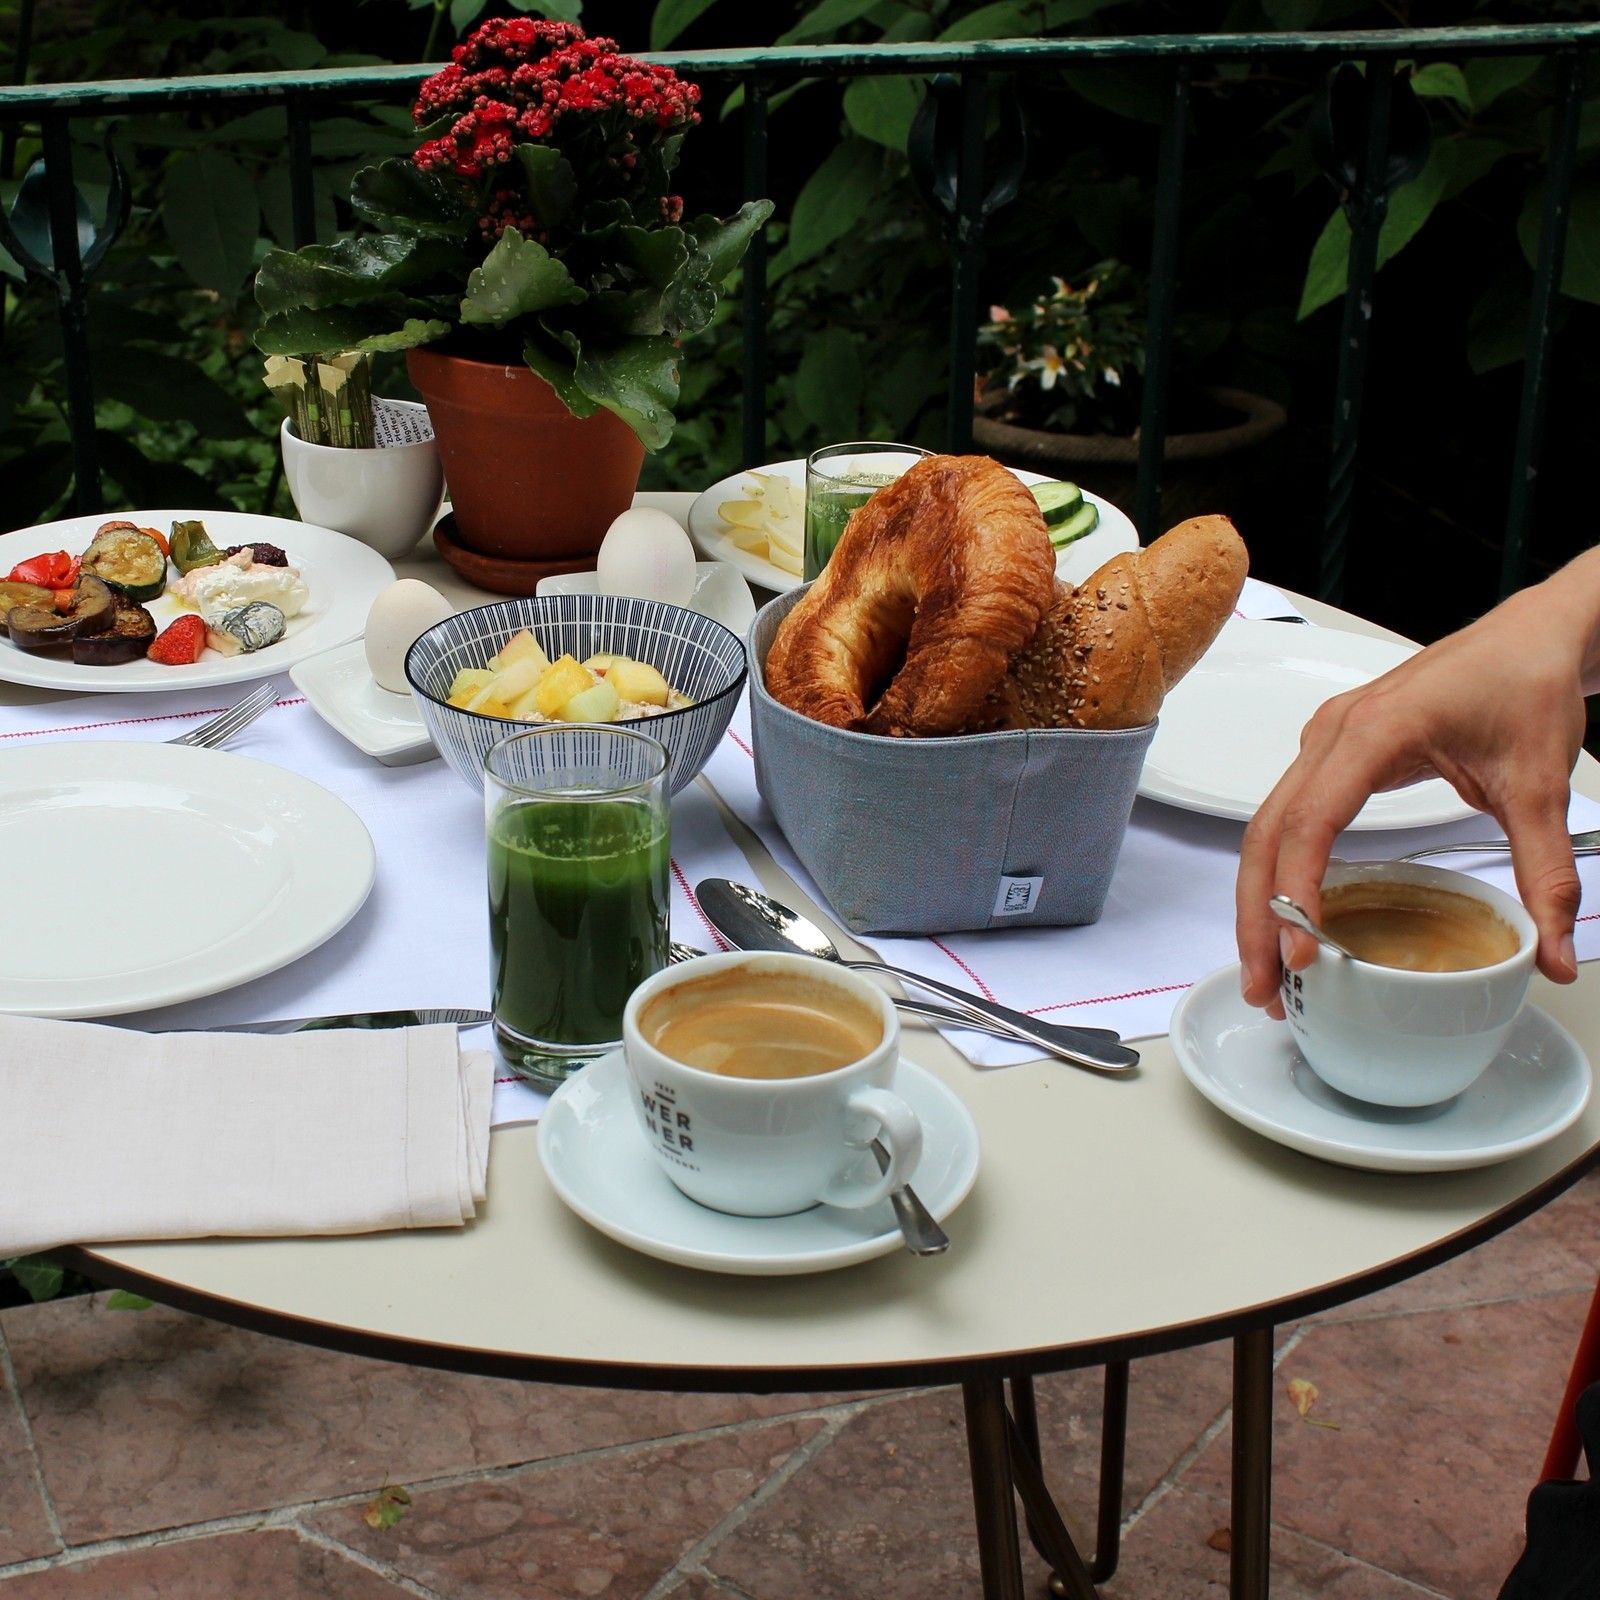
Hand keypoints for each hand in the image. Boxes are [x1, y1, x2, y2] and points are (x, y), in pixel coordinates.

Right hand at [1236, 583, 1589, 1017]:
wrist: (1532, 635)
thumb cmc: (1525, 683)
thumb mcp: (1539, 786)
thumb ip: (1544, 874)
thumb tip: (1552, 955)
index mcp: (1375, 732)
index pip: (1310, 823)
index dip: (1296, 892)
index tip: (1301, 951)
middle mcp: (1333, 734)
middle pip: (1266, 833)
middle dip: (1257, 915)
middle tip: (1263, 985)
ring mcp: (1325, 741)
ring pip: (1266, 827)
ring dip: (1259, 898)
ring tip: (1268, 966)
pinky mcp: (1331, 753)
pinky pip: (1286, 816)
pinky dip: (1278, 871)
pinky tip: (1289, 915)